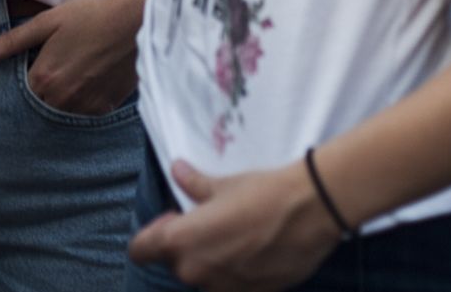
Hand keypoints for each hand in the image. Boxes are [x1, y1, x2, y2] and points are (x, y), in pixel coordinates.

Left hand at [0, 0, 139, 115]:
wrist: (134, 22)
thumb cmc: (90, 17)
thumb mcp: (47, 23)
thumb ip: (12, 41)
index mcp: (42, 79)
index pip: (20, 92)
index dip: (26, 78)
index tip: (35, 65)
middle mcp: (61, 100)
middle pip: (41, 105)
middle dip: (44, 90)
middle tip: (59, 66)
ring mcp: (84, 107)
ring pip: (63, 111)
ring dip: (63, 98)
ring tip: (76, 72)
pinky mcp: (104, 108)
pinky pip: (85, 113)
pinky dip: (83, 101)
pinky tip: (91, 79)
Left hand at [128, 159, 341, 291]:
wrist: (311, 212)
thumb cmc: (262, 193)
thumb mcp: (223, 185)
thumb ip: (194, 185)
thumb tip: (177, 171)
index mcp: (181, 241)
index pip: (140, 250)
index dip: (152, 234)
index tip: (172, 219)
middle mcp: (196, 271)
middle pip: (173, 263)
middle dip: (185, 245)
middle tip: (208, 222)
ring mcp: (222, 288)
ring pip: (202, 276)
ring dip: (209, 261)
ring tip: (234, 237)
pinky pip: (228, 285)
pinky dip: (234, 272)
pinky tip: (253, 251)